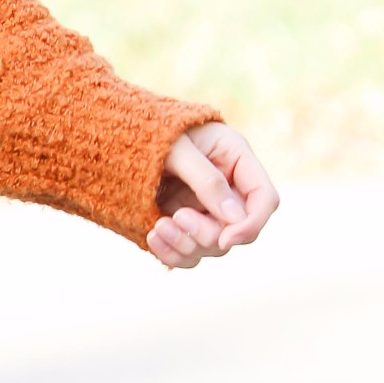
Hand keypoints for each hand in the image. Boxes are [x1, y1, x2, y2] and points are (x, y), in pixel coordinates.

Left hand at [148, 121, 277, 270]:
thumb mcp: (179, 148)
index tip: (226, 239)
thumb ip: (207, 180)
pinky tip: (152, 237)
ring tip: (158, 227)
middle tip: (177, 217)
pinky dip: (171, 253)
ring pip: (211, 247)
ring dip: (186, 245)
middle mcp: (227, 190)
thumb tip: (234, 218)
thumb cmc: (152, 129)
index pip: (264, 199)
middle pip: (237, 231)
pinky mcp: (181, 224)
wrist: (119, 133)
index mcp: (237, 162)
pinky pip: (186, 253)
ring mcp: (204, 210)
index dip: (252, 223)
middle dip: (208, 234)